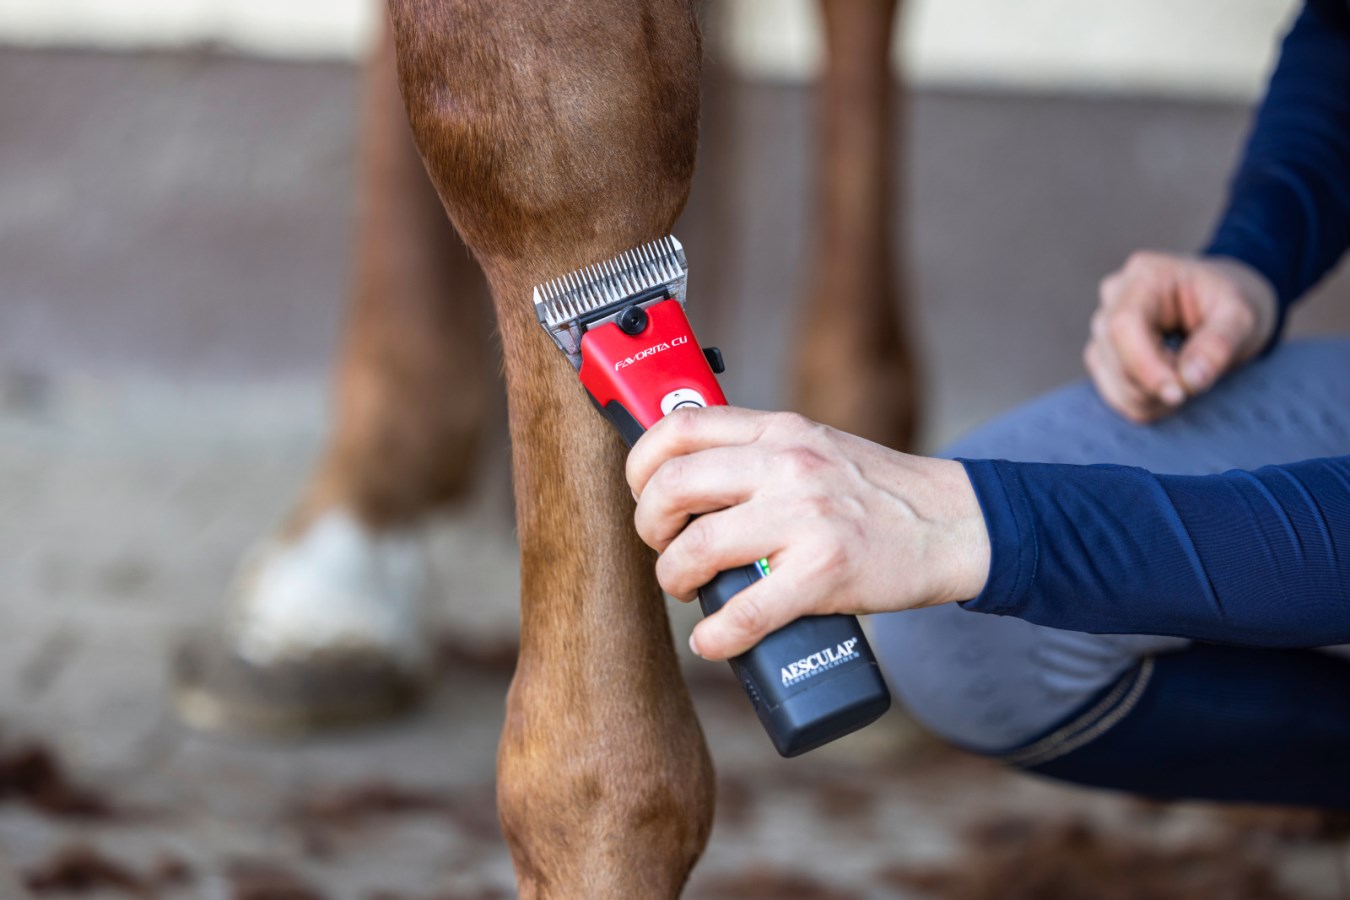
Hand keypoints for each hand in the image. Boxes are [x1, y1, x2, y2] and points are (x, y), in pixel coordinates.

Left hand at [626, 407, 990, 660]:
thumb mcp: (813, 445)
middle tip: (664, 548)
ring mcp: (806, 518)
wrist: (955, 524)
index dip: (641, 466)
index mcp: (779, 430)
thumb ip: (758, 452)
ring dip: (673, 580)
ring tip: (688, 590)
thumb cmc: (875, 492)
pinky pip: (744, 612)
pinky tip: (714, 640)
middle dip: (649, 527)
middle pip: (673, 487)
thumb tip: (685, 481)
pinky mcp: (825, 572)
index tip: (643, 494)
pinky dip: (715, 635)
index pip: (679, 429)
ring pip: (697, 549)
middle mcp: (787, 465)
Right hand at [1086, 252, 1276, 421]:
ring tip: (1188, 383)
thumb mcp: (1241, 318)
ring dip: (1151, 397)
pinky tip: (1171, 388)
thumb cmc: (1230, 305)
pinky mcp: (1104, 352)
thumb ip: (1218, 345)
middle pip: (1114, 356)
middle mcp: (1115, 296)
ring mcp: (1104, 325)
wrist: (1223, 306)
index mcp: (1146, 276)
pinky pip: (1113, 391)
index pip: (1124, 325)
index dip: (1144, 365)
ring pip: (1111, 378)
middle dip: (1155, 385)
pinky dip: (1144, 403)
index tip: (1179, 394)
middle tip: (1198, 384)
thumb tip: (1190, 380)